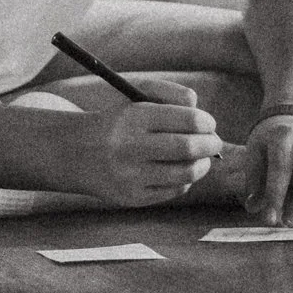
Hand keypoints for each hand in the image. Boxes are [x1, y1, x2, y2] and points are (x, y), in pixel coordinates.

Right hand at [72, 78, 225, 205]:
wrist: (76, 153)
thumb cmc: (118, 121)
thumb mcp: (136, 96)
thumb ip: (172, 95)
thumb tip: (203, 120)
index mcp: (132, 117)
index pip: (186, 119)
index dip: (206, 123)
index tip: (209, 124)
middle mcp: (130, 147)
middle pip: (189, 148)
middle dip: (211, 145)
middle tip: (215, 143)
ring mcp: (130, 176)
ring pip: (186, 173)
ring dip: (203, 165)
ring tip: (203, 159)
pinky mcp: (132, 198)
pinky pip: (174, 190)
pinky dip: (185, 180)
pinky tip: (180, 171)